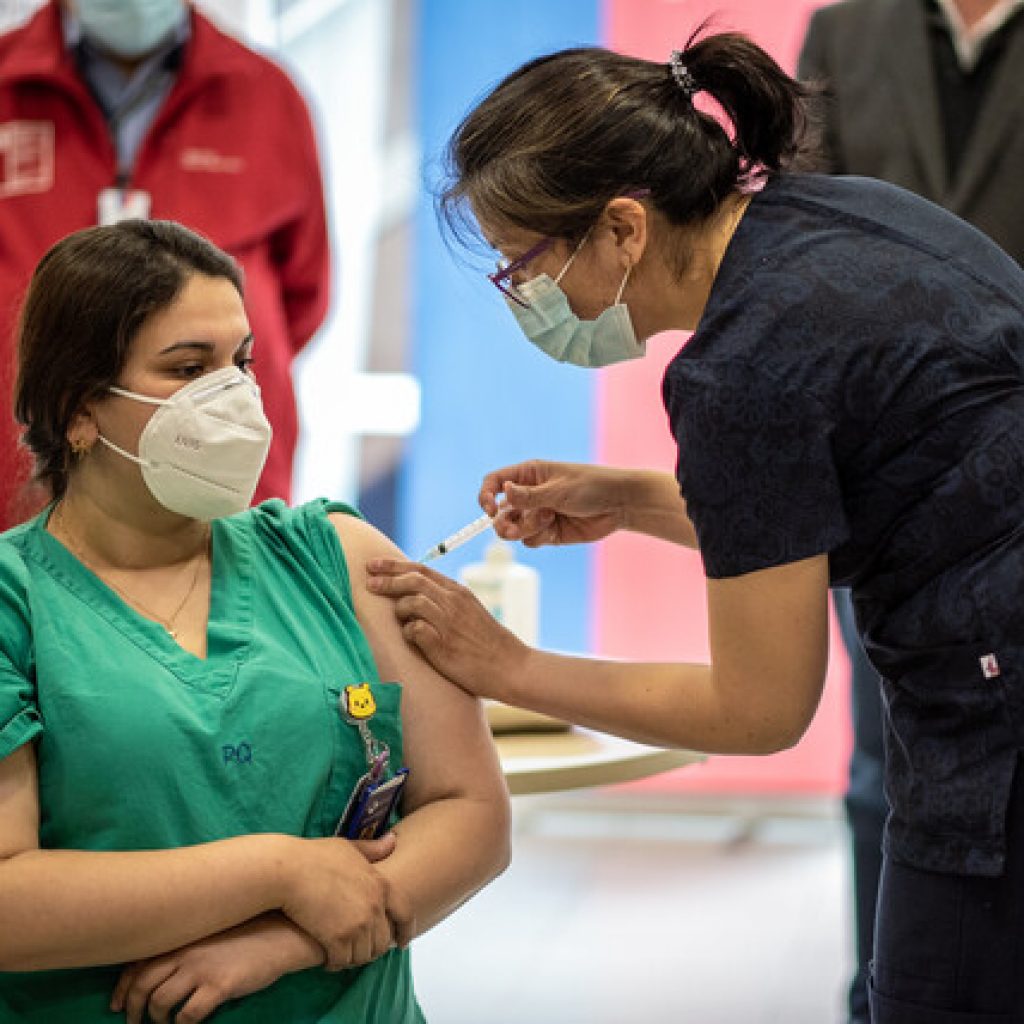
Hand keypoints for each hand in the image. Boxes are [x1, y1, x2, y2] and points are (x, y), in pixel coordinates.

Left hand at [110, 915, 321, 1023]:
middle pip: (142, 985)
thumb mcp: (212, 933)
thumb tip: (160, 970)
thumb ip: (186, 944)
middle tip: (133, 1023)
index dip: (122, 988)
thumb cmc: (248, 932)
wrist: (282, 935)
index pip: (138, 963)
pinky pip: (188, 1015)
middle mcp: (186, 950)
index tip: (116, 1004)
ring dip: (156, 1020)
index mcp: (182, 936)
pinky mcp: (219, 986)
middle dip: (132, 1009)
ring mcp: (201, 968)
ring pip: (160, 1003)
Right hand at [279, 833, 398, 971]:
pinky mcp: (337, 940)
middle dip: (374, 949)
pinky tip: (329, 959)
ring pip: (364, 955)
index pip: (405, 914)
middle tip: (360, 951)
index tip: (402, 943)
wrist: (288, 871)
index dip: (406, 931)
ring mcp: (357, 925)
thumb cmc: (315, 856)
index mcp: (381, 885)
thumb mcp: (348, 847)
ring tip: (344, 956)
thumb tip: (392, 841)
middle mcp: (374, 907)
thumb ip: (372, 849)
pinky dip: (337, 964)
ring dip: (354, 958)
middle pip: (383, 941)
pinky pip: (343, 962)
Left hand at [366, 559, 529, 698]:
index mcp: (458, 592)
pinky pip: (415, 630)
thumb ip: (446, 601)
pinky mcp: (443, 646)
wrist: (511, 667)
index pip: (420, 569)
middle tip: (369, 583)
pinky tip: (413, 638)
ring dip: (400, 609)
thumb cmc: (487, 643)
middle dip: (387, 580)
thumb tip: (416, 596)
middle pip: (413, 581)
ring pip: (412, 602)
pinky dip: (408, 631)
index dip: (393, 566)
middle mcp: (453, 603)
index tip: (373, 565)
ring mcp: (449, 624)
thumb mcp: (470, 612)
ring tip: (402, 619)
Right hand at [480, 460, 627, 547]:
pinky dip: (539, 537)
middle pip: (500, 513)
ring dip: (525, 529)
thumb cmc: (591, 487)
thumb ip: (529, 496)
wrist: (619, 505)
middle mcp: (529, 495)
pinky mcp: (548, 532)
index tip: (491, 511)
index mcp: (528, 475)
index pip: (494, 482)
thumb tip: (503, 491)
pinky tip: (556, 527)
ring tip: (547, 521)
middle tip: (513, 528)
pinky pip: (531, 540)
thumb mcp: (558, 490)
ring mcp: (538, 515)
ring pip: (514, 529)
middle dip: (503, 523)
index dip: (486, 496)